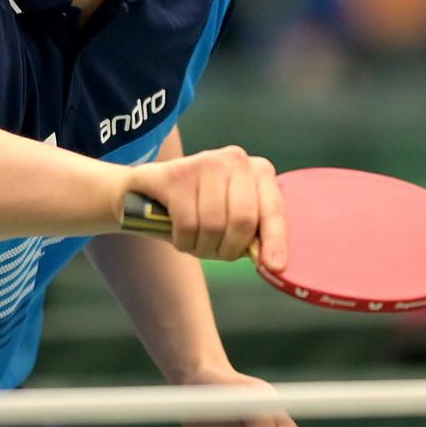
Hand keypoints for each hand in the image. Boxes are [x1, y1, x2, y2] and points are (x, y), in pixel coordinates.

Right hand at [124, 146, 288, 268]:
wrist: (150, 188)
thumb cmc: (202, 208)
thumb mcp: (234, 216)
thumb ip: (254, 233)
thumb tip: (272, 264)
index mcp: (259, 171)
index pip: (272, 209)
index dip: (275, 240)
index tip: (274, 266)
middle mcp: (236, 160)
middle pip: (242, 220)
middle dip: (229, 249)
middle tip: (216, 254)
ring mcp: (205, 162)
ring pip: (213, 225)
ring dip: (202, 247)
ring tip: (195, 244)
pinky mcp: (175, 173)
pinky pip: (187, 224)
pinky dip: (183, 241)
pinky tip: (179, 237)